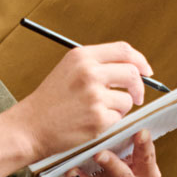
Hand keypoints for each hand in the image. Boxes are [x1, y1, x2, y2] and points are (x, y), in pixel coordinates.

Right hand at [10, 42, 148, 160]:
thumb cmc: (51, 101)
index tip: (146, 71)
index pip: (123, 50)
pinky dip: (110, 123)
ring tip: (97, 112)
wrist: (30, 127)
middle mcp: (89, 72)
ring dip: (120, 108)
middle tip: (137, 96)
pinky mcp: (97, 118)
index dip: (140, 60)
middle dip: (139, 86)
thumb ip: (98, 64)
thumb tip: (134, 67)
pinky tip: (91, 123)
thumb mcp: (69, 70)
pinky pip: (119, 118)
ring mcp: (94, 96)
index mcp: (82, 56)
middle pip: (132, 73)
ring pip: (127, 99)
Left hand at [43, 131, 160, 176]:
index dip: (145, 147)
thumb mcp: (117, 157)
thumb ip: (120, 144)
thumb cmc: (106, 171)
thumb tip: (114, 118)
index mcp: (147, 176)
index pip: (148, 160)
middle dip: (112, 165)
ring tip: (70, 170)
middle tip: (98, 153)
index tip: (139, 131)